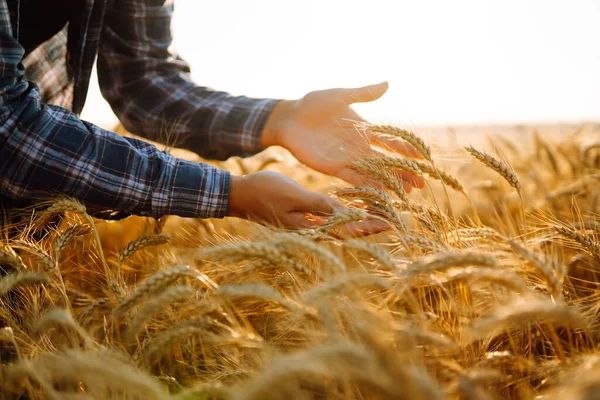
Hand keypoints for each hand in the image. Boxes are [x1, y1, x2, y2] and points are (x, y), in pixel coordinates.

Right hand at [226, 171, 387, 235]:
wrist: (240, 195)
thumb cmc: (264, 191)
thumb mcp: (293, 195)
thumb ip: (320, 205)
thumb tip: (347, 214)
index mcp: (310, 227)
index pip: (347, 230)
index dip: (370, 226)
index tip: (392, 222)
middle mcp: (311, 230)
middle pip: (348, 231)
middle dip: (371, 226)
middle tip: (395, 220)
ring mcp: (306, 224)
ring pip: (340, 226)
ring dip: (360, 222)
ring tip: (381, 215)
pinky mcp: (302, 217)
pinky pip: (329, 218)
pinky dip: (345, 214)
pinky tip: (354, 209)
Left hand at [261, 82, 425, 191]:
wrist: (289, 118)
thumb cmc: (313, 104)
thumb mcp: (340, 96)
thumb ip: (363, 94)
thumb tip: (388, 83)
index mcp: (364, 130)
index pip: (391, 141)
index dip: (407, 150)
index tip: (424, 159)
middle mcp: (359, 147)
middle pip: (387, 162)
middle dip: (404, 172)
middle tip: (422, 185)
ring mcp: (348, 159)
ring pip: (374, 174)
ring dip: (390, 184)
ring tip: (407, 195)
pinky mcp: (334, 168)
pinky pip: (354, 179)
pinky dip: (367, 187)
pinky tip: (380, 196)